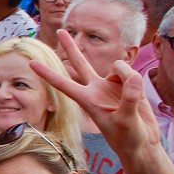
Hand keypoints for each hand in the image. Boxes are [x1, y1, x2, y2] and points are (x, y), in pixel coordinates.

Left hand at [32, 29, 160, 155]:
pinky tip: (138, 94)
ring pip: (118, 67)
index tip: (30, 63)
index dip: (47, 73)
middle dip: (71, 46)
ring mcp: (111, 86)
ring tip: (132, 97)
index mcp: (87, 100)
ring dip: (127, 75)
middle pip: (80, 63)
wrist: (142, 143)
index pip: (63, 84)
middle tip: (60, 30)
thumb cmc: (128, 138)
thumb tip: (131, 77)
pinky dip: (137, 81)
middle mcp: (96, 89)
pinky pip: (132, 73)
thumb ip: (129, 97)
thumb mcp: (126, 120)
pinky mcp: (127, 85)